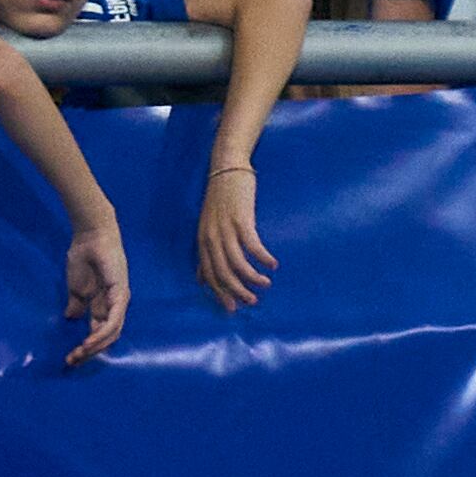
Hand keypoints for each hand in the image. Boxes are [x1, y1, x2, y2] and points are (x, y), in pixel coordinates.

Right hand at [61, 219, 126, 366]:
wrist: (89, 237)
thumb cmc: (84, 258)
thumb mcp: (76, 287)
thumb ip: (76, 304)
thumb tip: (71, 318)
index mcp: (105, 306)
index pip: (99, 332)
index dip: (87, 346)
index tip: (71, 358)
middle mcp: (116, 307)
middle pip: (108, 337)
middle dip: (91, 351)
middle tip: (73, 362)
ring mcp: (120, 301)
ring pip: (113, 332)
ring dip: (96, 346)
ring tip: (80, 354)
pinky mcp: (120, 294)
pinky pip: (114, 319)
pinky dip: (102, 332)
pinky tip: (89, 341)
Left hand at [196, 164, 274, 308]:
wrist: (227, 167)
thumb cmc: (221, 198)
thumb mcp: (209, 226)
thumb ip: (206, 252)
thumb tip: (201, 279)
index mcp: (203, 240)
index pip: (208, 274)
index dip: (220, 293)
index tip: (233, 309)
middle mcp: (211, 237)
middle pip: (222, 272)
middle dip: (236, 291)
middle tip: (252, 302)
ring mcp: (225, 229)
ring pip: (235, 262)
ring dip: (251, 277)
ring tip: (266, 284)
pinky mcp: (240, 220)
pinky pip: (252, 246)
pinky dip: (262, 257)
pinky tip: (273, 265)